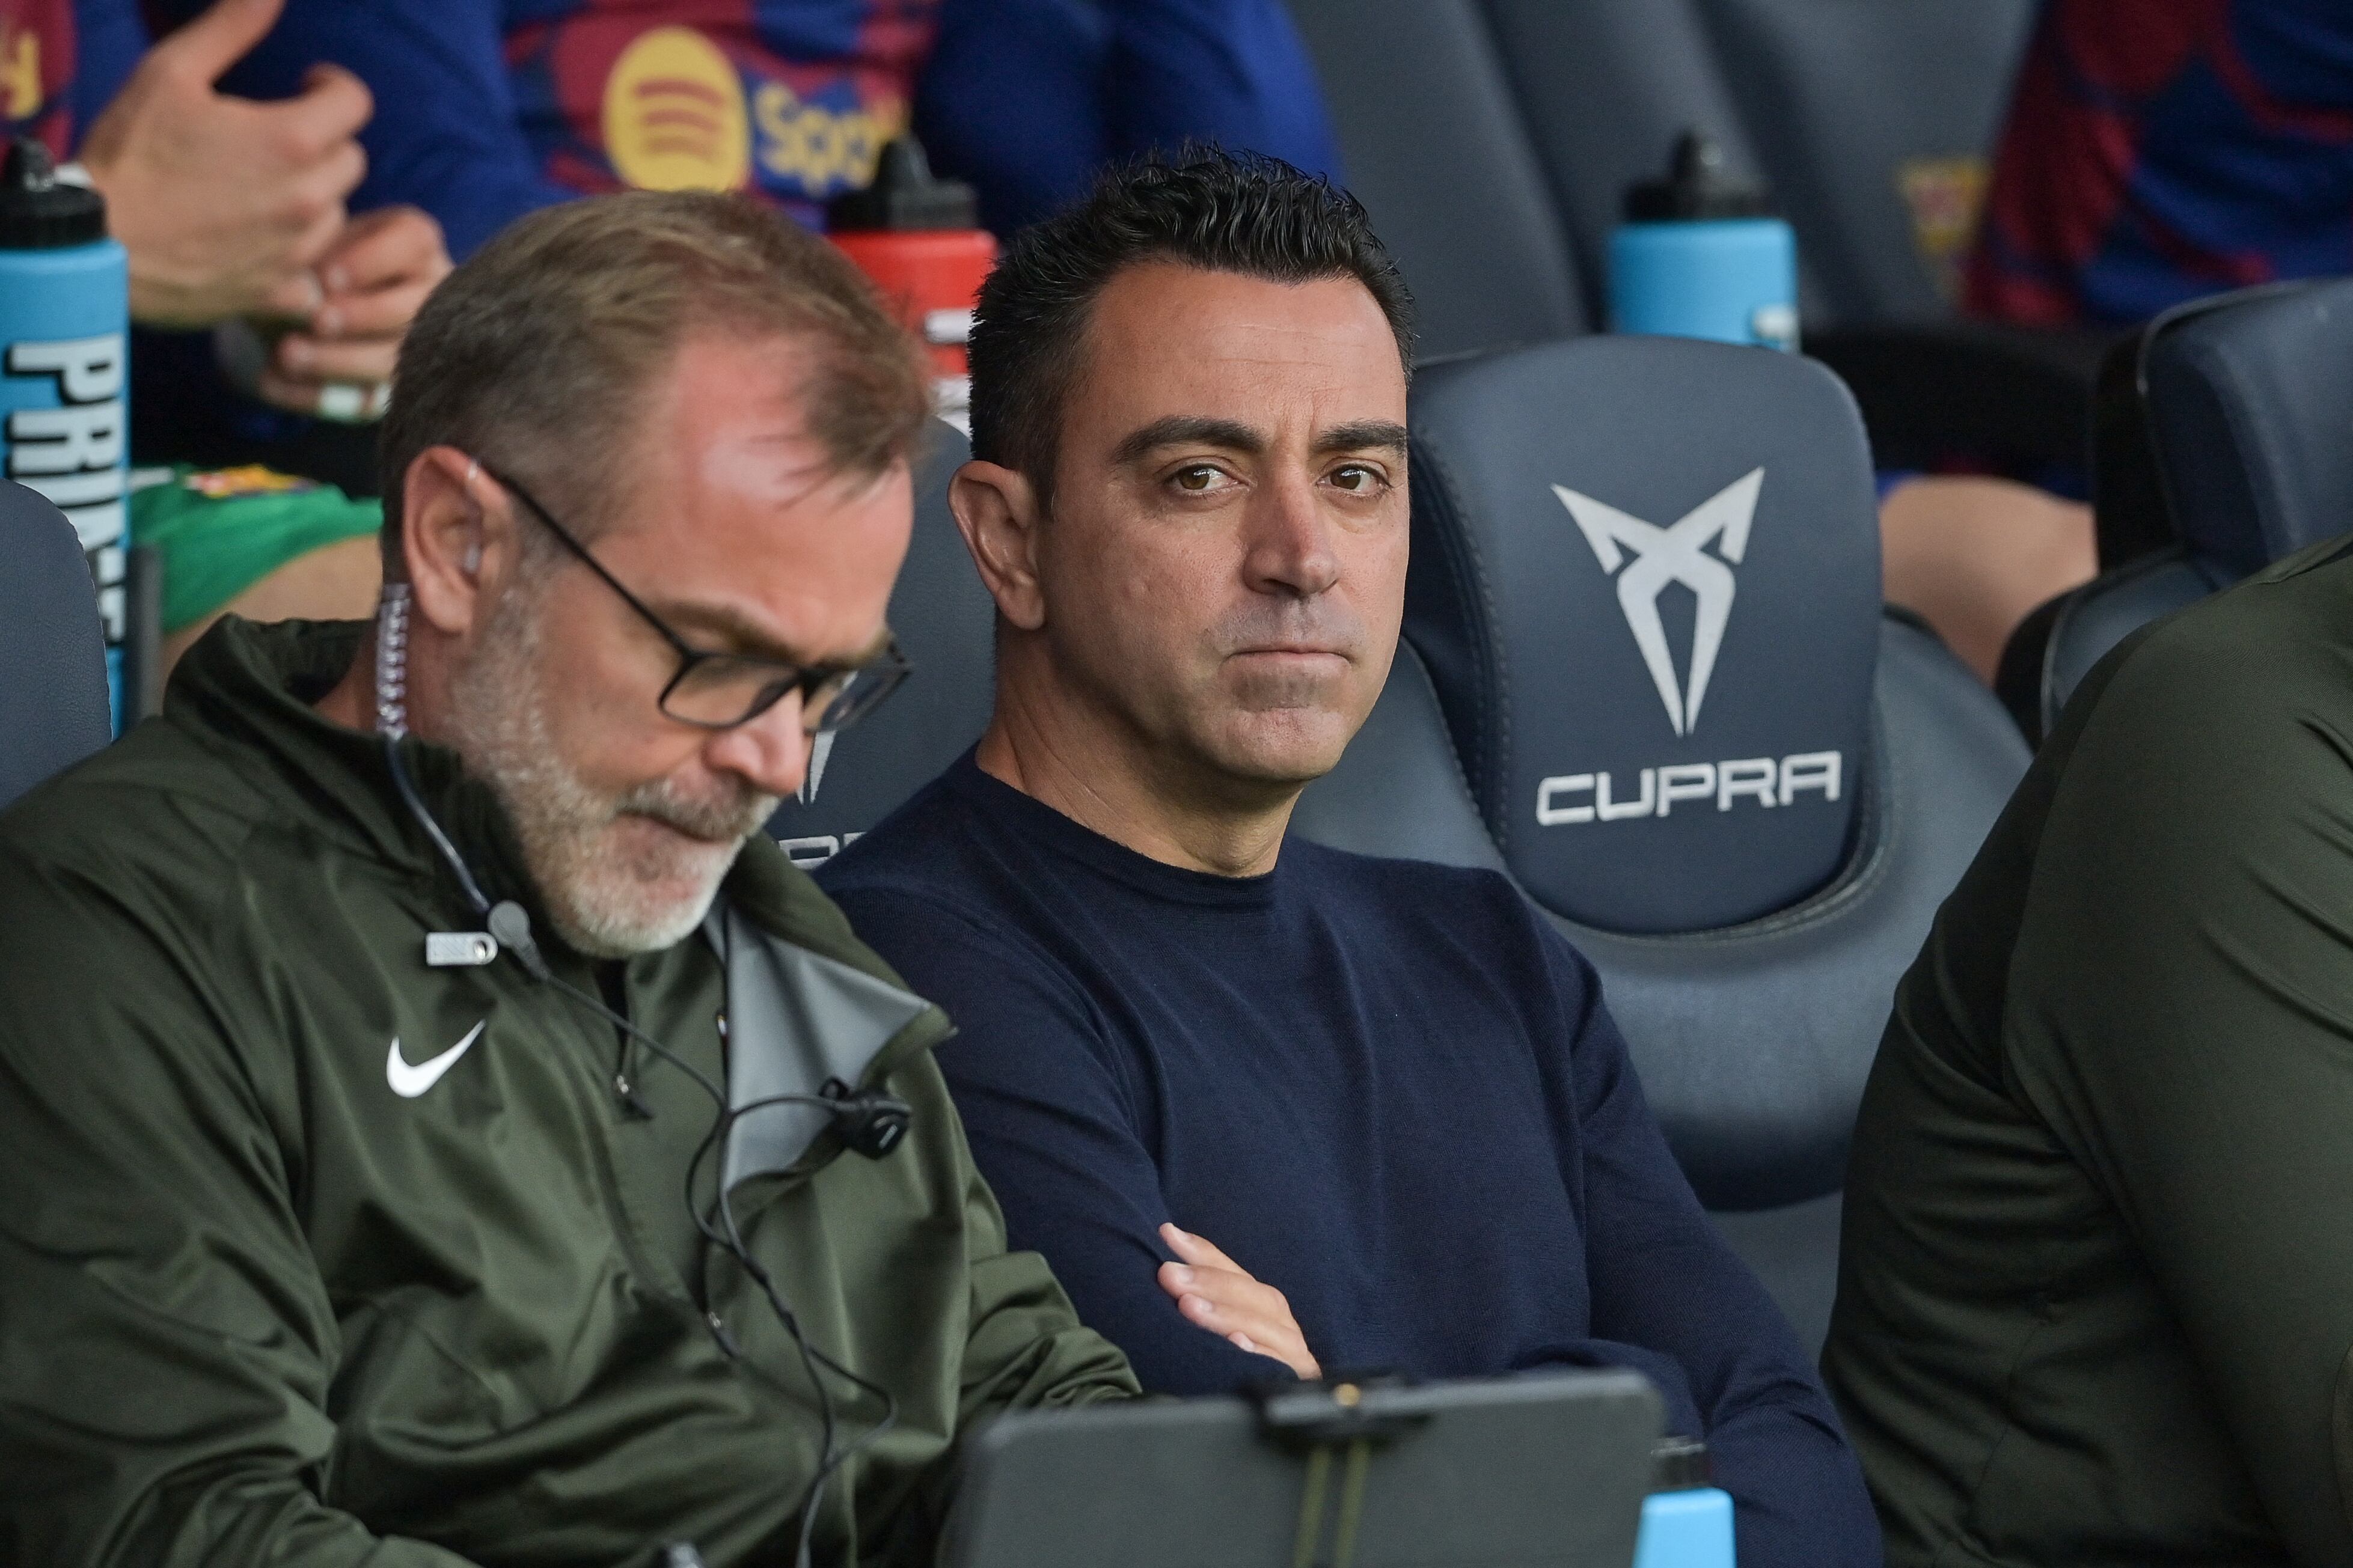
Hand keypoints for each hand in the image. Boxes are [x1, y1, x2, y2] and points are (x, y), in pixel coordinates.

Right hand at [79, 0, 372, 327]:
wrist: (99, 245)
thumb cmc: (130, 154)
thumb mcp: (172, 73)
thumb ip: (230, 28)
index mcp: (292, 139)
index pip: (353, 103)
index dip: (333, 87)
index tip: (309, 86)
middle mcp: (309, 198)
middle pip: (349, 159)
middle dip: (321, 142)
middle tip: (276, 139)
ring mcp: (300, 249)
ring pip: (335, 212)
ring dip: (309, 197)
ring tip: (257, 189)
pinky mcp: (283, 290)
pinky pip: (315, 268)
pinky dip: (296, 254)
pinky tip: (257, 241)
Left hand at [258, 205, 448, 415]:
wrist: (300, 297)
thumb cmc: (313, 255)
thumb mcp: (314, 240)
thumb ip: (312, 250)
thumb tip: (305, 286)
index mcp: (414, 243)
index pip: (412, 243)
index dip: (370, 263)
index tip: (326, 277)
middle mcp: (430, 292)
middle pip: (414, 308)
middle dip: (364, 316)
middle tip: (318, 321)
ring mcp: (418, 345)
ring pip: (394, 360)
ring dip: (340, 360)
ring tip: (287, 355)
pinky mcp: (389, 387)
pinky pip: (364, 401)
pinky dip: (314, 394)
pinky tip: (272, 381)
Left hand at [1156, 1222, 1320, 1378]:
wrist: (1275, 1423)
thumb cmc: (1234, 1367)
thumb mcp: (1214, 1327)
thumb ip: (1197, 1291)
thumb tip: (1167, 1241)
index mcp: (1264, 1306)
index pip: (1233, 1272)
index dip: (1202, 1252)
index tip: (1167, 1235)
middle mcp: (1282, 1325)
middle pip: (1254, 1295)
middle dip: (1210, 1282)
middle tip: (1169, 1275)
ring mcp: (1292, 1354)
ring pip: (1265, 1327)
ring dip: (1225, 1315)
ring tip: (1189, 1306)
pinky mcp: (1295, 1381)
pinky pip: (1278, 1366)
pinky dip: (1258, 1353)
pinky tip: (1236, 1344)